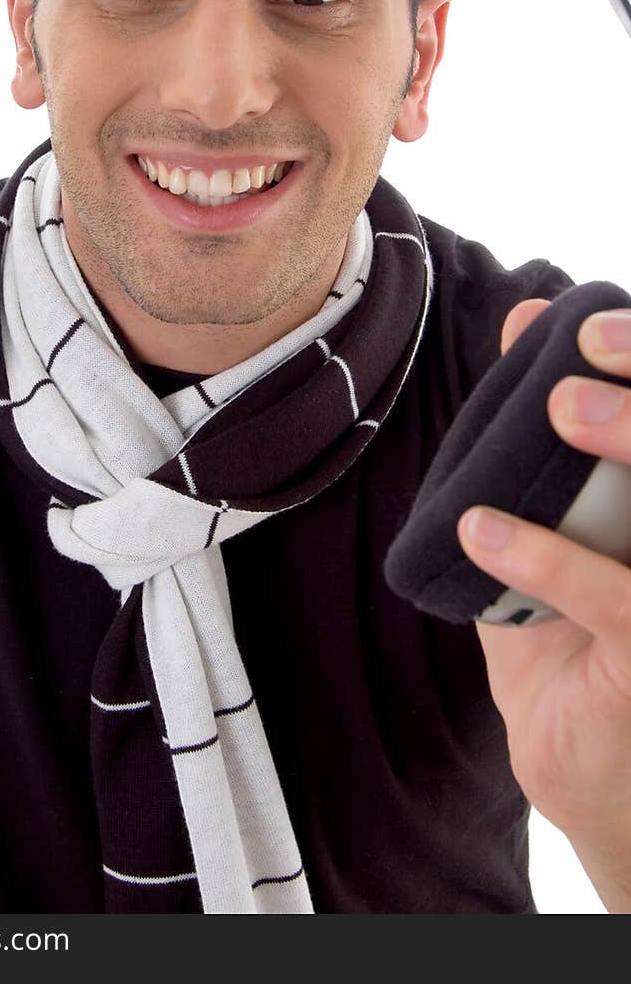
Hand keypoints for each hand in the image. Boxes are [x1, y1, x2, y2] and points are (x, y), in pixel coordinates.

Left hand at [456, 298, 630, 907]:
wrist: (598, 777)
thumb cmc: (580, 636)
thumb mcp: (559, 522)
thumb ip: (543, 433)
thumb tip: (525, 319)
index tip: (587, 324)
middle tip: (586, 349)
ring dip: (630, 443)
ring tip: (557, 407)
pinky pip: (623, 601)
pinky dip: (551, 558)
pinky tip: (481, 530)